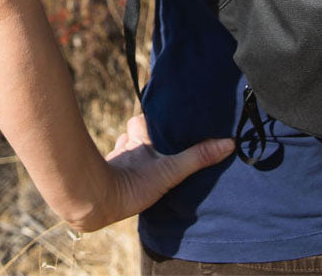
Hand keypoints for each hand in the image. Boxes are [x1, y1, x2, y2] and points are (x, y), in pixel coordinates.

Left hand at [72, 113, 234, 231]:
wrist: (93, 202)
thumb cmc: (131, 184)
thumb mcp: (170, 171)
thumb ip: (196, 158)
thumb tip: (228, 144)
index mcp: (140, 139)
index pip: (142, 119)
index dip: (149, 118)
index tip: (159, 118)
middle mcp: (125, 147)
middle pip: (131, 133)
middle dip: (140, 136)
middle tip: (154, 143)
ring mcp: (112, 164)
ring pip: (120, 151)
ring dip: (128, 154)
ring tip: (141, 162)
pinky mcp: (102, 181)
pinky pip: (111, 170)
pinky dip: (117, 172)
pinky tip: (124, 182)